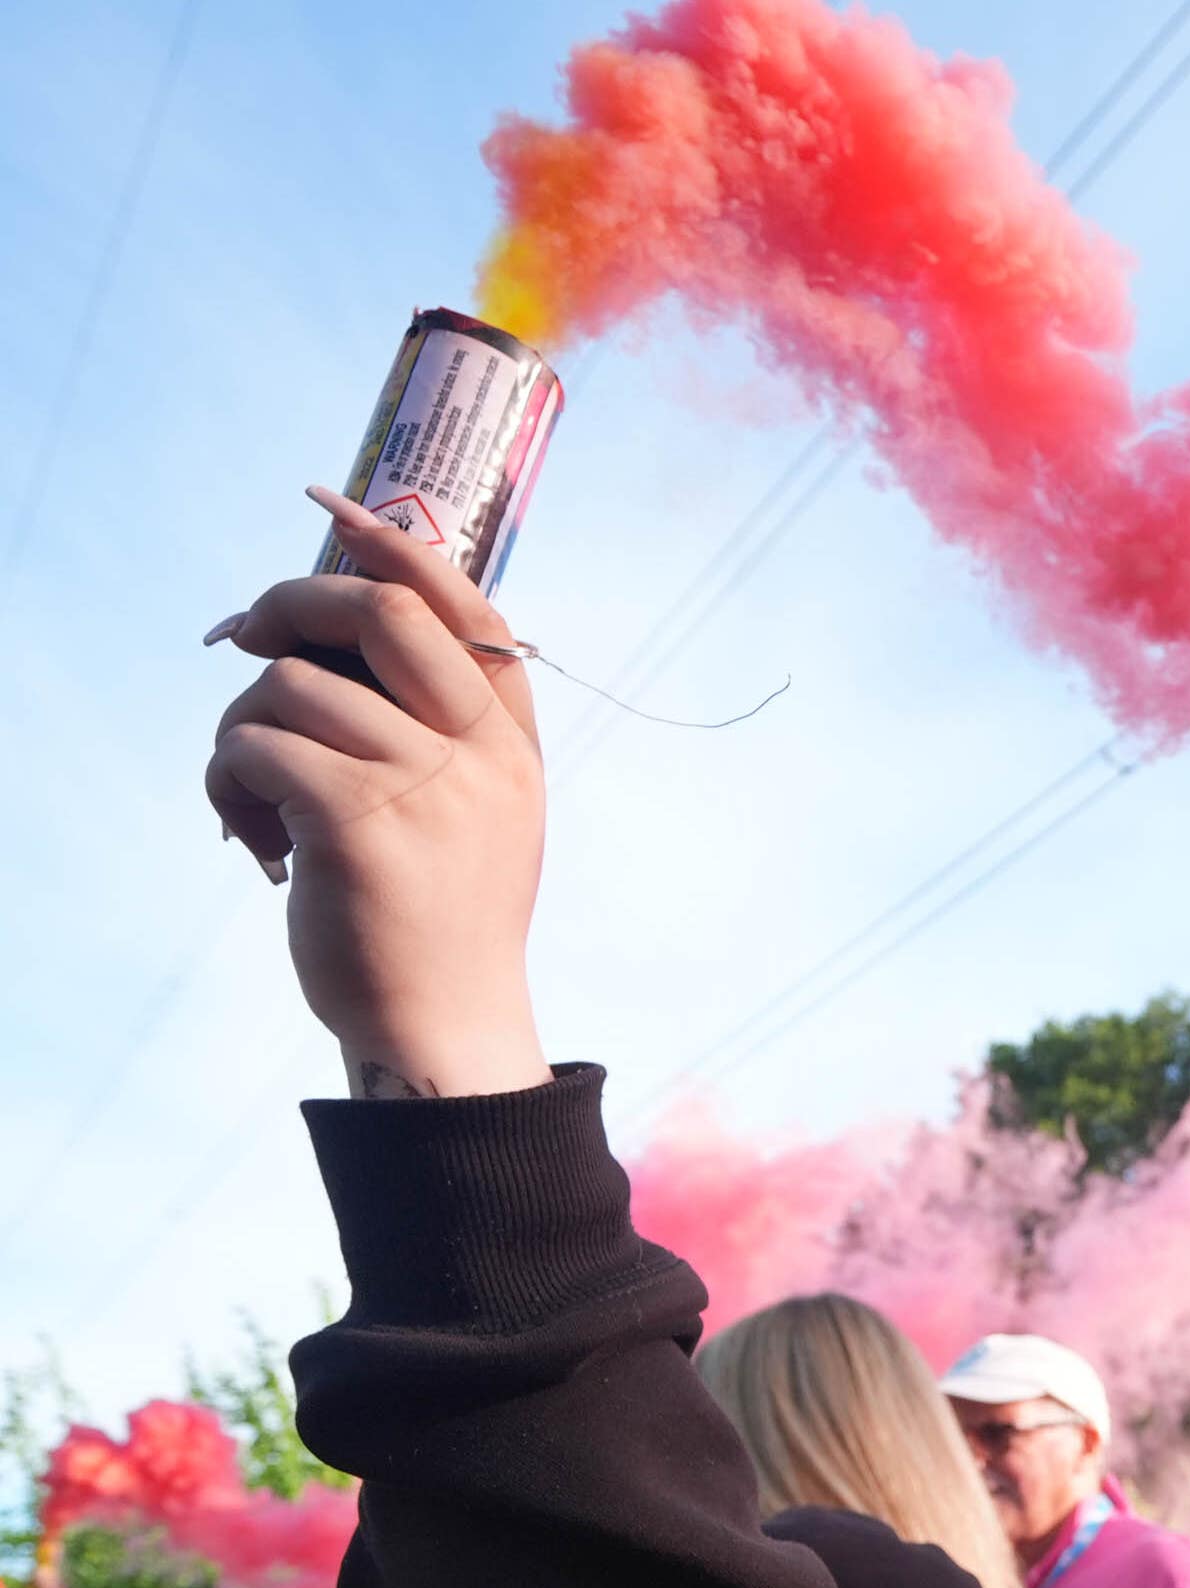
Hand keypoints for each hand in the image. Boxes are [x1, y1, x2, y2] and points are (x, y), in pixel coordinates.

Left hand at [207, 489, 551, 1100]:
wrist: (441, 1029)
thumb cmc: (438, 921)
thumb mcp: (471, 814)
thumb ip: (433, 730)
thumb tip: (318, 637)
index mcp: (511, 745)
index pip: (468, 608)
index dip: (395, 542)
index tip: (330, 506)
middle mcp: (479, 754)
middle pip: (380, 610)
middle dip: (291, 603)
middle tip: (243, 641)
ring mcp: (425, 785)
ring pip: (291, 685)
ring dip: (240, 731)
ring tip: (255, 802)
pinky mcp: (357, 822)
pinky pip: (252, 748)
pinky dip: (227, 786)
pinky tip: (256, 843)